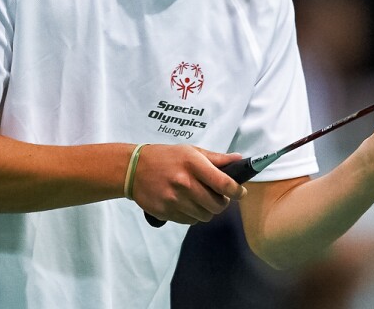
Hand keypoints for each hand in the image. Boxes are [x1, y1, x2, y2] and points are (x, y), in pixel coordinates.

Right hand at [131, 144, 246, 224]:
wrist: (134, 169)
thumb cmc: (166, 157)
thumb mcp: (191, 151)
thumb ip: (216, 158)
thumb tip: (239, 159)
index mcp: (193, 164)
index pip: (223, 183)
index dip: (236, 191)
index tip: (240, 193)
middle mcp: (184, 183)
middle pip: (217, 205)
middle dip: (222, 202)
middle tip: (219, 196)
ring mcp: (174, 199)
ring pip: (205, 216)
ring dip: (208, 210)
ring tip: (201, 199)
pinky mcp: (165, 212)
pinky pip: (190, 221)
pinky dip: (193, 215)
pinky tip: (188, 204)